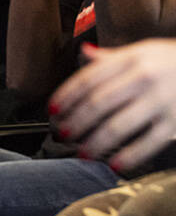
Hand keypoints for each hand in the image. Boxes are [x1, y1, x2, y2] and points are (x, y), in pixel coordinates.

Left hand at [51, 40, 175, 171]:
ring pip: (118, 125)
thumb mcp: (145, 51)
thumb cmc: (173, 63)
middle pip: (98, 103)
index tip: (51, 111)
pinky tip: (114, 164)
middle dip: (75, 122)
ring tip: (81, 153)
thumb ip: (113, 57)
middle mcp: (144, 77)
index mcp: (131, 58)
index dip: (66, 96)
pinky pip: (148, 142)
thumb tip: (84, 53)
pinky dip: (129, 155)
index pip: (88, 79)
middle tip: (62, 135)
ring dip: (94, 142)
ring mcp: (161, 100)